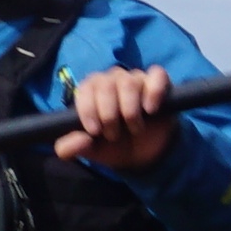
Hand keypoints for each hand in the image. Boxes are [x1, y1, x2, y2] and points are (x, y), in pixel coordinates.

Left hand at [55, 65, 178, 173]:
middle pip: (107, 84)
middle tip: (114, 135)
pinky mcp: (159, 83)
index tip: (94, 131)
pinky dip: (153, 91)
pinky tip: (150, 109)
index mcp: (93, 90)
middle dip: (108, 114)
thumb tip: (71, 144)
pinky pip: (157, 75)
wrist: (144, 156)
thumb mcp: (90, 150)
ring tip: (134, 128)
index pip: (86, 88)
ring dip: (130, 110)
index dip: (88, 109)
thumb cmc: (113, 146)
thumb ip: (71, 148)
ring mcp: (136, 79)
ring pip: (130, 82)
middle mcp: (113, 80)